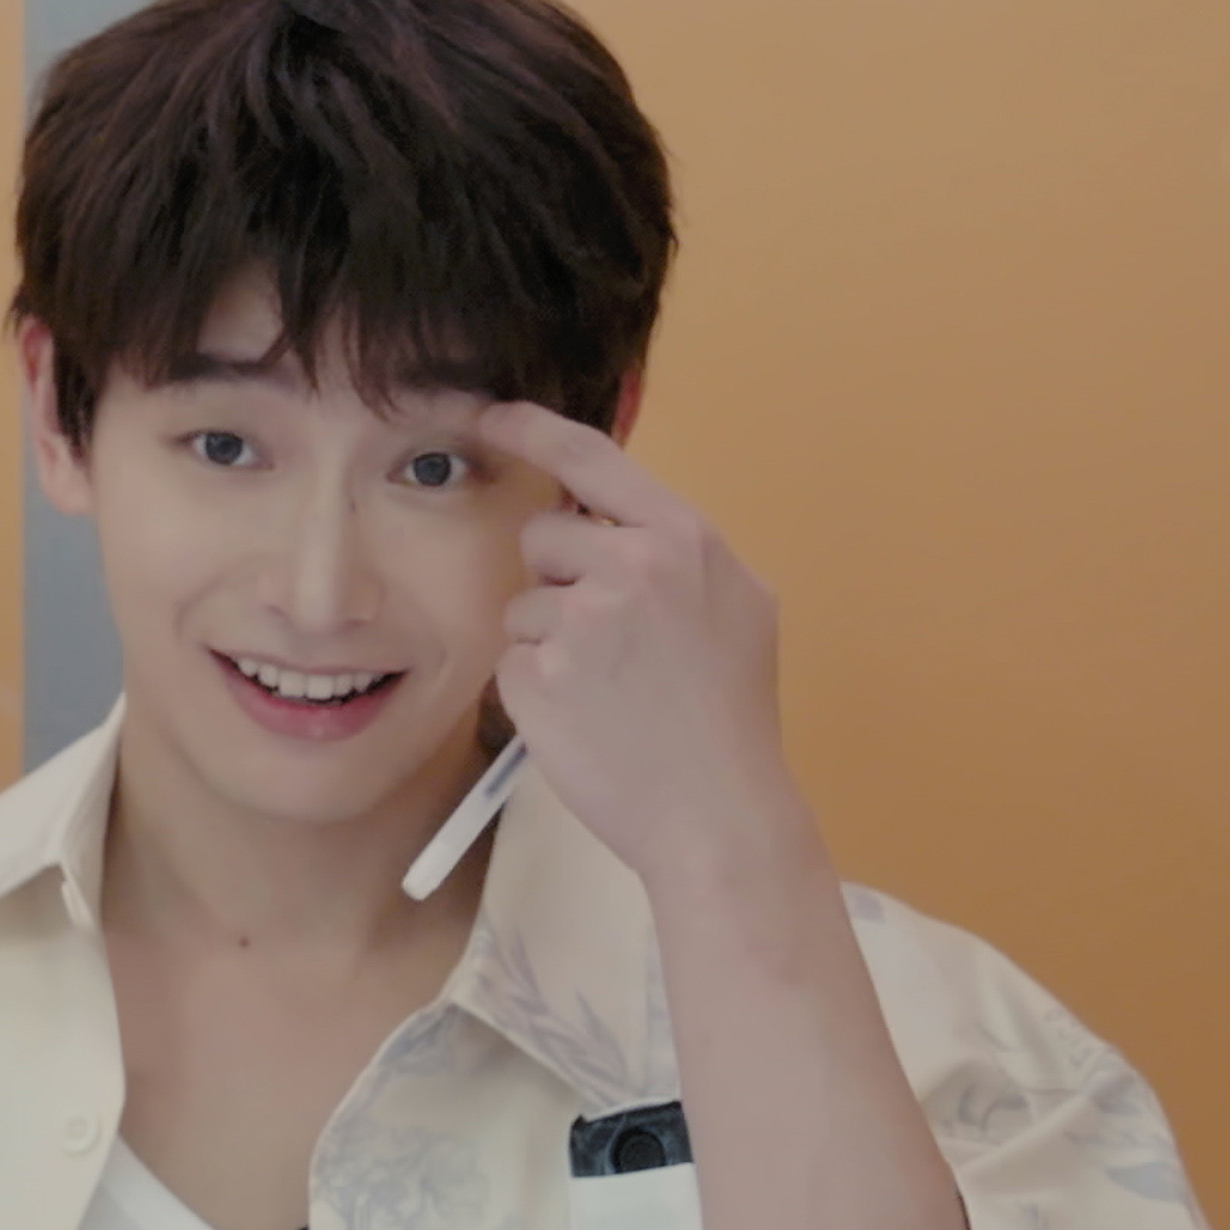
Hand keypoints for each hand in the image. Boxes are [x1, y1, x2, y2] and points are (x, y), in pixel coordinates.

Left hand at [476, 400, 811, 881]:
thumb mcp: (738, 607)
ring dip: (548, 641)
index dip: (532, 429)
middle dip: (560, 580)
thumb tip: (619, 524)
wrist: (718, 813)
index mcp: (682, 539)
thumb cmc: (730, 717)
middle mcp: (628, 565)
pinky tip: (584, 720)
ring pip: (523, 603)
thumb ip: (676, 554)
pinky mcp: (536, 675)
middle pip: (544, 537)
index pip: (591, 458)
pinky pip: (511, 660)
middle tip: (610, 644)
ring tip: (606, 692)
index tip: (491, 415)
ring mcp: (578, 621)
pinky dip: (535, 690)